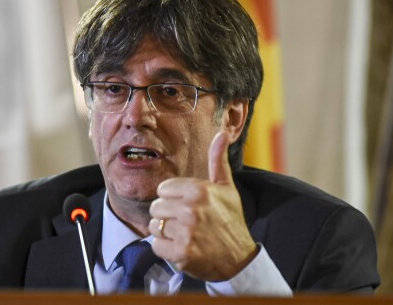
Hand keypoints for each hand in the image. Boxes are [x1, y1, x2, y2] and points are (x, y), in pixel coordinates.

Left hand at [148, 131, 257, 280]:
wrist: (239, 259)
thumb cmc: (230, 220)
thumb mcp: (226, 188)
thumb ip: (218, 160)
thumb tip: (222, 133)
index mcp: (199, 190)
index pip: (163, 190)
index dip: (173, 199)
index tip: (188, 207)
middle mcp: (191, 209)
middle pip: (156, 208)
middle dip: (168, 216)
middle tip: (187, 224)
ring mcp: (186, 232)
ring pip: (154, 227)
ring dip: (166, 234)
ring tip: (185, 235)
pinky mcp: (181, 253)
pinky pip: (156, 246)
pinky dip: (166, 250)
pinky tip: (182, 248)